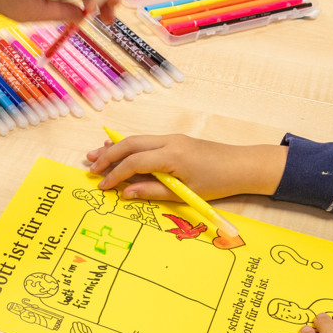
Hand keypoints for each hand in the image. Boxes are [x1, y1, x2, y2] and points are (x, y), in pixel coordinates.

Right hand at [86, 132, 287, 200]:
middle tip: (89, 166)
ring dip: (115, 147)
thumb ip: (152, 192)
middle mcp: (168, 141)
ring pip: (136, 140)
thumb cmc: (218, 182)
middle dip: (107, 156)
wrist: (243, 166)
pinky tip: (117, 147)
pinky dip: (129, 146)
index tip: (101, 187)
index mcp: (171, 155)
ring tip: (94, 154)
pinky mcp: (175, 141)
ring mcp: (171, 138)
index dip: (114, 174)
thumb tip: (124, 193)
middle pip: (130, 144)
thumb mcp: (184, 192)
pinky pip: (146, 141)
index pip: (134, 162)